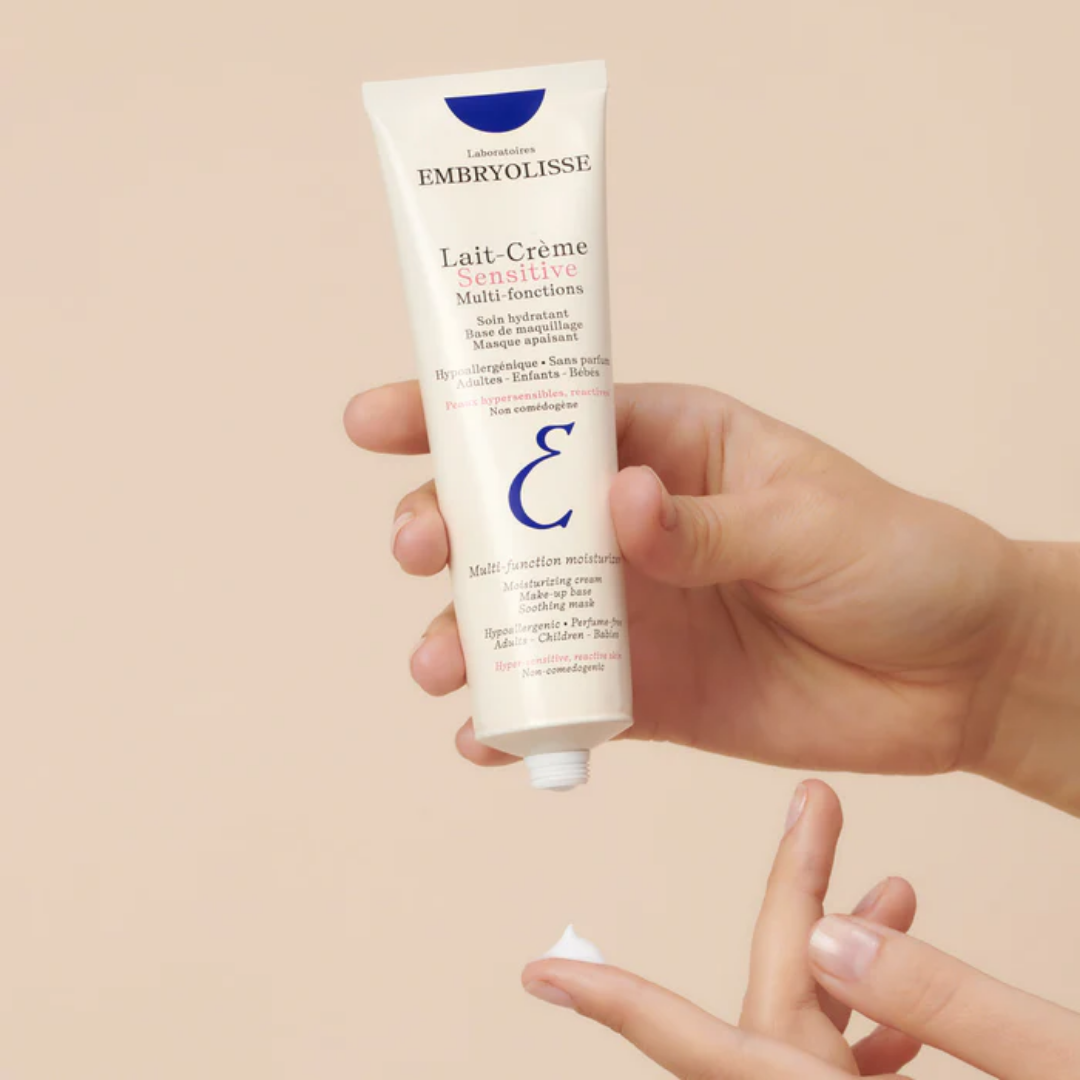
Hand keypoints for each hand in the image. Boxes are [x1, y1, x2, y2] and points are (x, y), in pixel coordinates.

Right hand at [345, 381, 1027, 781]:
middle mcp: (632, 525)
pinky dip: (519, 721)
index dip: (458, 413)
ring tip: (440, 662)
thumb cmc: (897, 559)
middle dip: (447, 528)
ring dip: (464, 634)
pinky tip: (489, 738)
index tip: (376, 420)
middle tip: (422, 550)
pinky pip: (565, 703)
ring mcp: (633, 612)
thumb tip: (615, 505)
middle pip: (508, 519)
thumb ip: (704, 523)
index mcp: (667, 447)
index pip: (547, 416)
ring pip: (520, 615)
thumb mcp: (806, 520)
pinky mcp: (648, 693)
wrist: (956, 676)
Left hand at [521, 780, 923, 1077]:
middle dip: (801, 896)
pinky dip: (872, 1029)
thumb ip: (944, 1005)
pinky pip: (838, 1074)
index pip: (697, 1047)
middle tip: (820, 807)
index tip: (540, 973)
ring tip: (897, 889)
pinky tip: (911, 1005)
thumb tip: (839, 931)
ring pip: (811, 1034)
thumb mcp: (1047, 1070)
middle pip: (777, 999)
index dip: (613, 1003)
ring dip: (851, 961)